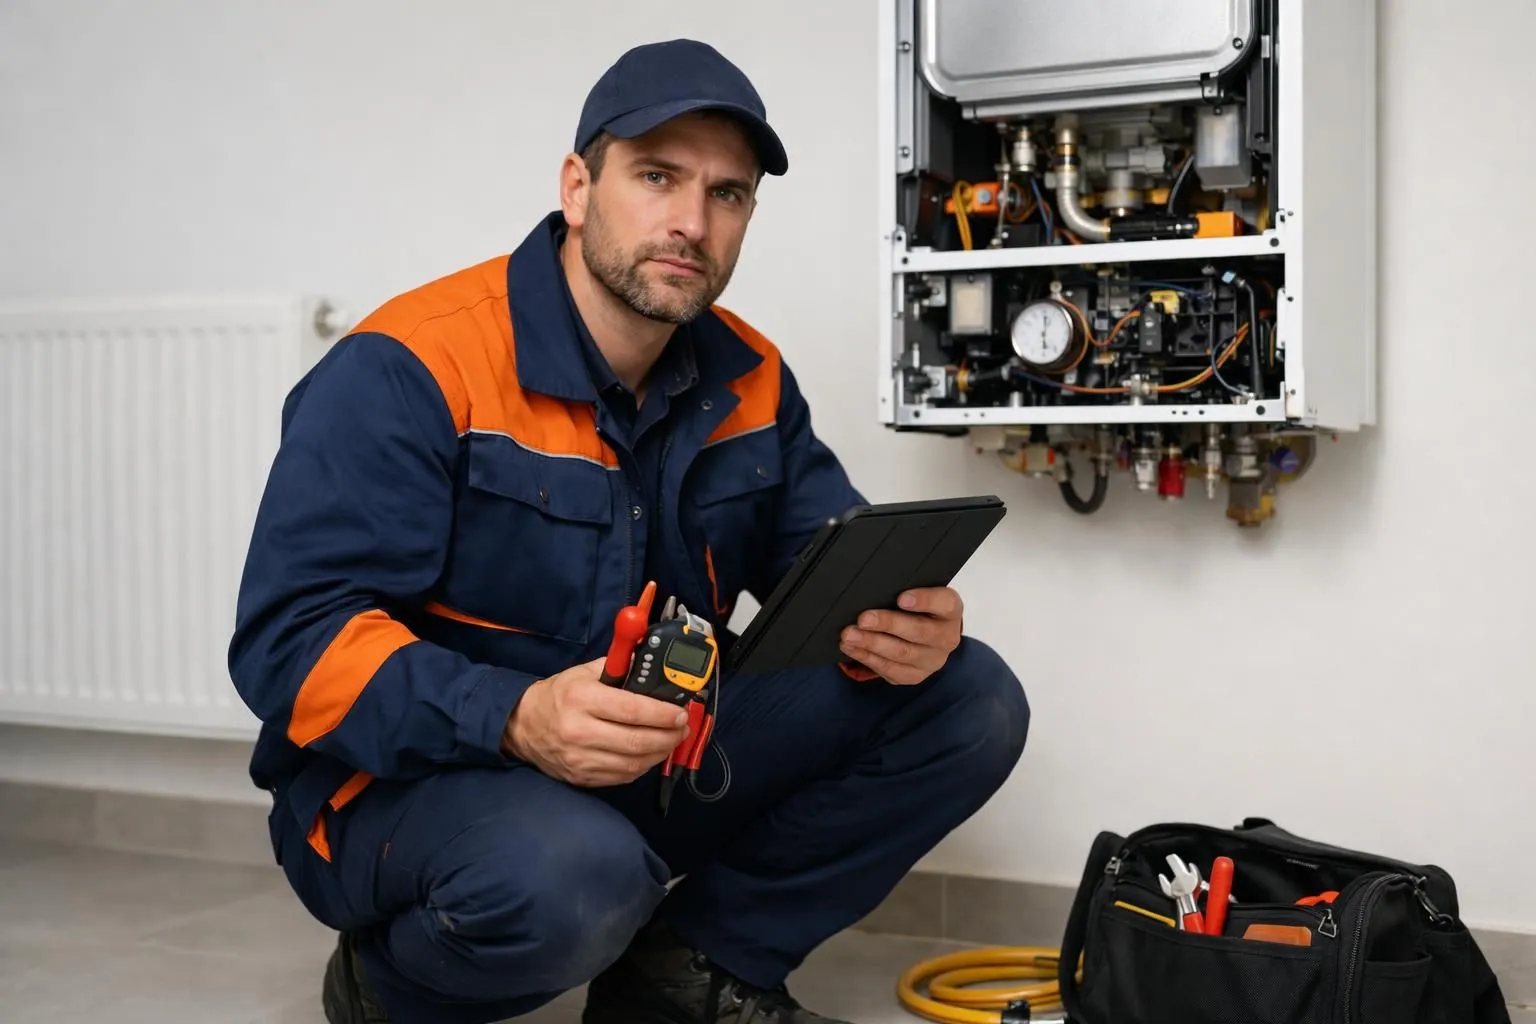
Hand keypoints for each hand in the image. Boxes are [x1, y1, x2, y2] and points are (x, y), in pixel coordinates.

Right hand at [502, 658, 690, 787]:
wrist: (521, 727)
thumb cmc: (557, 696)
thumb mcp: (583, 673)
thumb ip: (618, 669)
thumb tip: (653, 668)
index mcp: (581, 700)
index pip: (631, 710)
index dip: (662, 714)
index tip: (680, 713)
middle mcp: (580, 732)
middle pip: (636, 741)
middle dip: (669, 736)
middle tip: (682, 728)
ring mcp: (580, 759)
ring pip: (633, 763)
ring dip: (660, 753)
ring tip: (671, 740)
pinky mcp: (582, 777)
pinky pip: (622, 776)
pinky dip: (642, 766)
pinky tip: (650, 754)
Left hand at [839, 587, 963, 685]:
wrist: (927, 635)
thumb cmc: (918, 608)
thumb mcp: (920, 592)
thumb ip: (905, 588)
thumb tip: (874, 587)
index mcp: (951, 611)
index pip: (944, 603)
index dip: (924, 601)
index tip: (901, 598)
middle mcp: (946, 638)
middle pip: (918, 631)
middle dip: (887, 624)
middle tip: (863, 619)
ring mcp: (932, 660)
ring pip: (901, 653)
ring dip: (871, 644)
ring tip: (849, 635)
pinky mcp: (915, 675)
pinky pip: (890, 669)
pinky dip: (867, 658)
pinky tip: (851, 648)